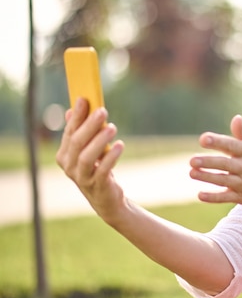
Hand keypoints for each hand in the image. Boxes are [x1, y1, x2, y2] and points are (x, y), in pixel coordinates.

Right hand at [56, 97, 125, 220]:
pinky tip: (120, 145)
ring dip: (99, 140)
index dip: (76, 115)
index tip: (84, 99)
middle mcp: (69, 166)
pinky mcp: (97, 185)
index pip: (69, 132)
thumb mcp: (88, 150)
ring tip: (112, 127)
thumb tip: (72, 109)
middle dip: (89, 125)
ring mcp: (81, 177)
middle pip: (76, 142)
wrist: (106, 199)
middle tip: (102, 111)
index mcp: (64, 155)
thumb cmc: (97, 169)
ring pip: (86, 156)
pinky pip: (102, 169)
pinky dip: (111, 157)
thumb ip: (80, 132)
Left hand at [189, 115, 241, 208]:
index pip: (231, 145)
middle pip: (225, 164)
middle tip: (192, 160)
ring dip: (207, 177)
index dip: (217, 142)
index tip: (203, 139)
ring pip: (223, 180)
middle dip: (208, 162)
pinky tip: (200, 194)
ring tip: (191, 173)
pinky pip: (226, 197)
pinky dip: (214, 197)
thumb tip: (236, 117)